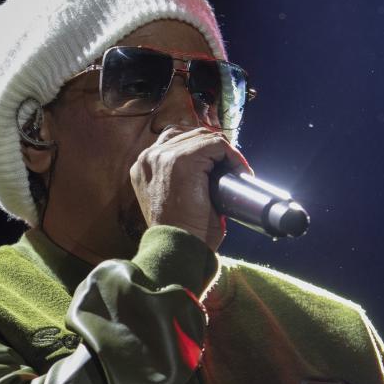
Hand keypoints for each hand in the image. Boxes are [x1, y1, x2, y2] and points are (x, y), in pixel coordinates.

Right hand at [130, 126, 251, 251]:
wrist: (178, 248)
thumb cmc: (180, 232)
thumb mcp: (172, 200)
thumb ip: (179, 179)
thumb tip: (211, 168)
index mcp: (143, 167)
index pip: (175, 140)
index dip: (201, 150)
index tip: (218, 166)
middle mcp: (149, 158)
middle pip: (190, 134)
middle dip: (214, 149)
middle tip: (231, 169)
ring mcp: (163, 156)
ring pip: (204, 138)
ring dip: (225, 152)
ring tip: (237, 172)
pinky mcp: (183, 160)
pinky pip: (216, 145)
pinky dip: (233, 155)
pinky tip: (240, 171)